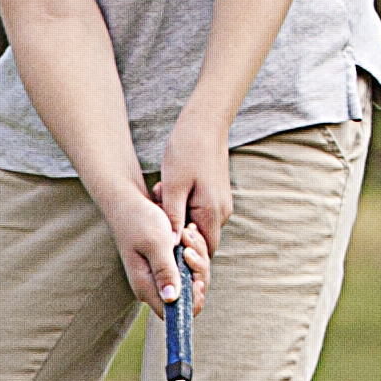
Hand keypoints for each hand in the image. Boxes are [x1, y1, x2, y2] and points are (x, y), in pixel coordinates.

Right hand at [102, 180, 201, 306]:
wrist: (129, 203)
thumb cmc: (140, 220)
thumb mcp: (156, 243)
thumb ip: (164, 270)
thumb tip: (172, 299)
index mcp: (146, 286)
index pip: (173, 313)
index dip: (191, 301)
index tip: (196, 279)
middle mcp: (154, 285)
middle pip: (189, 296)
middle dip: (198, 272)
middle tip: (190, 245)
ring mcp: (161, 275)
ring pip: (192, 278)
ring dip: (197, 257)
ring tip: (189, 232)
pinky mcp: (168, 265)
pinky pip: (190, 265)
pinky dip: (194, 250)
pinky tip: (189, 232)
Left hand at [151, 123, 234, 274]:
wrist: (205, 123)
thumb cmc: (187, 150)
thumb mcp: (173, 185)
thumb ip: (172, 217)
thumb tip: (170, 245)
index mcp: (213, 213)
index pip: (205, 251)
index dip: (186, 256)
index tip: (165, 245)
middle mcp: (221, 212)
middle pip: (201, 241)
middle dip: (176, 235)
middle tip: (158, 214)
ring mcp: (220, 204)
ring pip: (197, 225)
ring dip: (176, 219)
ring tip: (161, 195)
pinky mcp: (215, 196)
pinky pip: (198, 213)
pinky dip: (181, 208)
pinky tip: (167, 190)